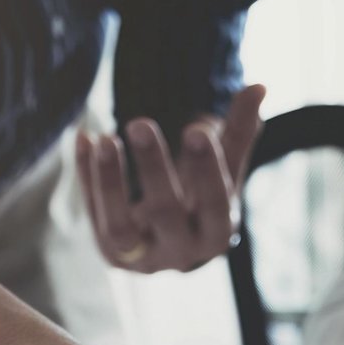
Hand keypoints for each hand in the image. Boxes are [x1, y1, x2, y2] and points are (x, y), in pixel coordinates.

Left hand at [77, 85, 264, 273]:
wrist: (173, 246)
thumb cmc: (203, 201)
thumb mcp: (225, 172)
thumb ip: (239, 132)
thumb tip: (260, 87)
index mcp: (216, 235)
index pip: (215, 206)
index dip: (207, 170)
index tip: (197, 127)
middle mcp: (180, 253)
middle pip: (167, 213)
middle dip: (154, 167)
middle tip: (140, 123)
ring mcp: (141, 257)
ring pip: (120, 227)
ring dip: (110, 181)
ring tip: (104, 139)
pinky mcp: (109, 252)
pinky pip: (92, 213)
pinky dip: (86, 177)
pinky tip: (83, 138)